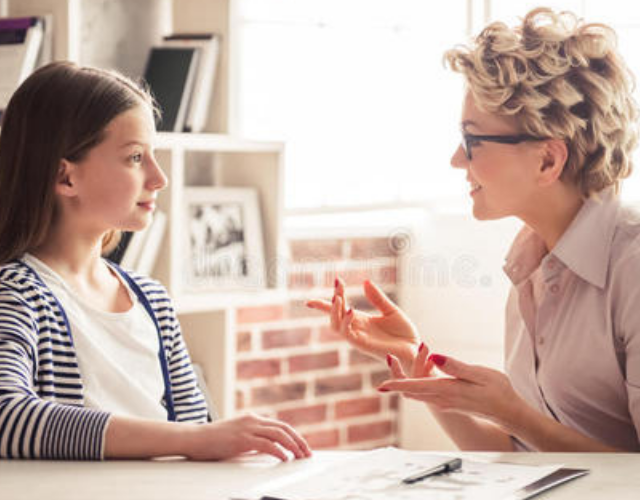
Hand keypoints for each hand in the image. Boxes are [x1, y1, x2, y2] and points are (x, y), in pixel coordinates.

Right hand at [184, 413, 312, 461]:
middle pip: (283, 428)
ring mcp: (247, 428)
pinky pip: (266, 444)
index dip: (294, 436)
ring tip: (300, 456)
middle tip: (307, 453)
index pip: (280, 425)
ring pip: (278, 434)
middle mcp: (252, 420)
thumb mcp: (237, 438)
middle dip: (298, 441)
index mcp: (252, 419)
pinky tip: (284, 458)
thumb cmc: (212, 440)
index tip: (302, 447)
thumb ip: (252, 440)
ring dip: (292, 446)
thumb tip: (268, 450)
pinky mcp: (242, 439)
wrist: (193, 438)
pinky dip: (278, 451)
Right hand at [306, 278, 420, 368]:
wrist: (416, 350)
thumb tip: (365, 281)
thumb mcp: (391, 310)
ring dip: (334, 312)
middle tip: (338, 284)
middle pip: (333, 316)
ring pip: (336, 326)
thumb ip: (377, 298)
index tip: (319, 291)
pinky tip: (351, 310)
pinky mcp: (364, 345)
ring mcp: (359, 338)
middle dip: (330, 302)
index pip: (338, 310)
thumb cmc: (404, 334)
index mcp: (361, 320)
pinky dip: (346, 322)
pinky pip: (348, 334)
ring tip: (338, 298)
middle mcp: (356, 329)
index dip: (324, 303)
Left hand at [378, 354, 525, 429]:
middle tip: (389, 359)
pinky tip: (420, 371)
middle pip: (412, 391)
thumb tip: (435, 356)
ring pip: (417, 393)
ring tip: (397, 363)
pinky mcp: (448, 402)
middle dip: (397, 379)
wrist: (509, 412)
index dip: (397, 385)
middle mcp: (442, 399)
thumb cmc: (498, 391)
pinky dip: (418, 383)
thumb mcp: (480, 374)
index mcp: (448, 390)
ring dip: (406, 380)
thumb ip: (455, 366)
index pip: (416, 387)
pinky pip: (426, 394)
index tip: (381, 385)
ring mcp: (444, 403)